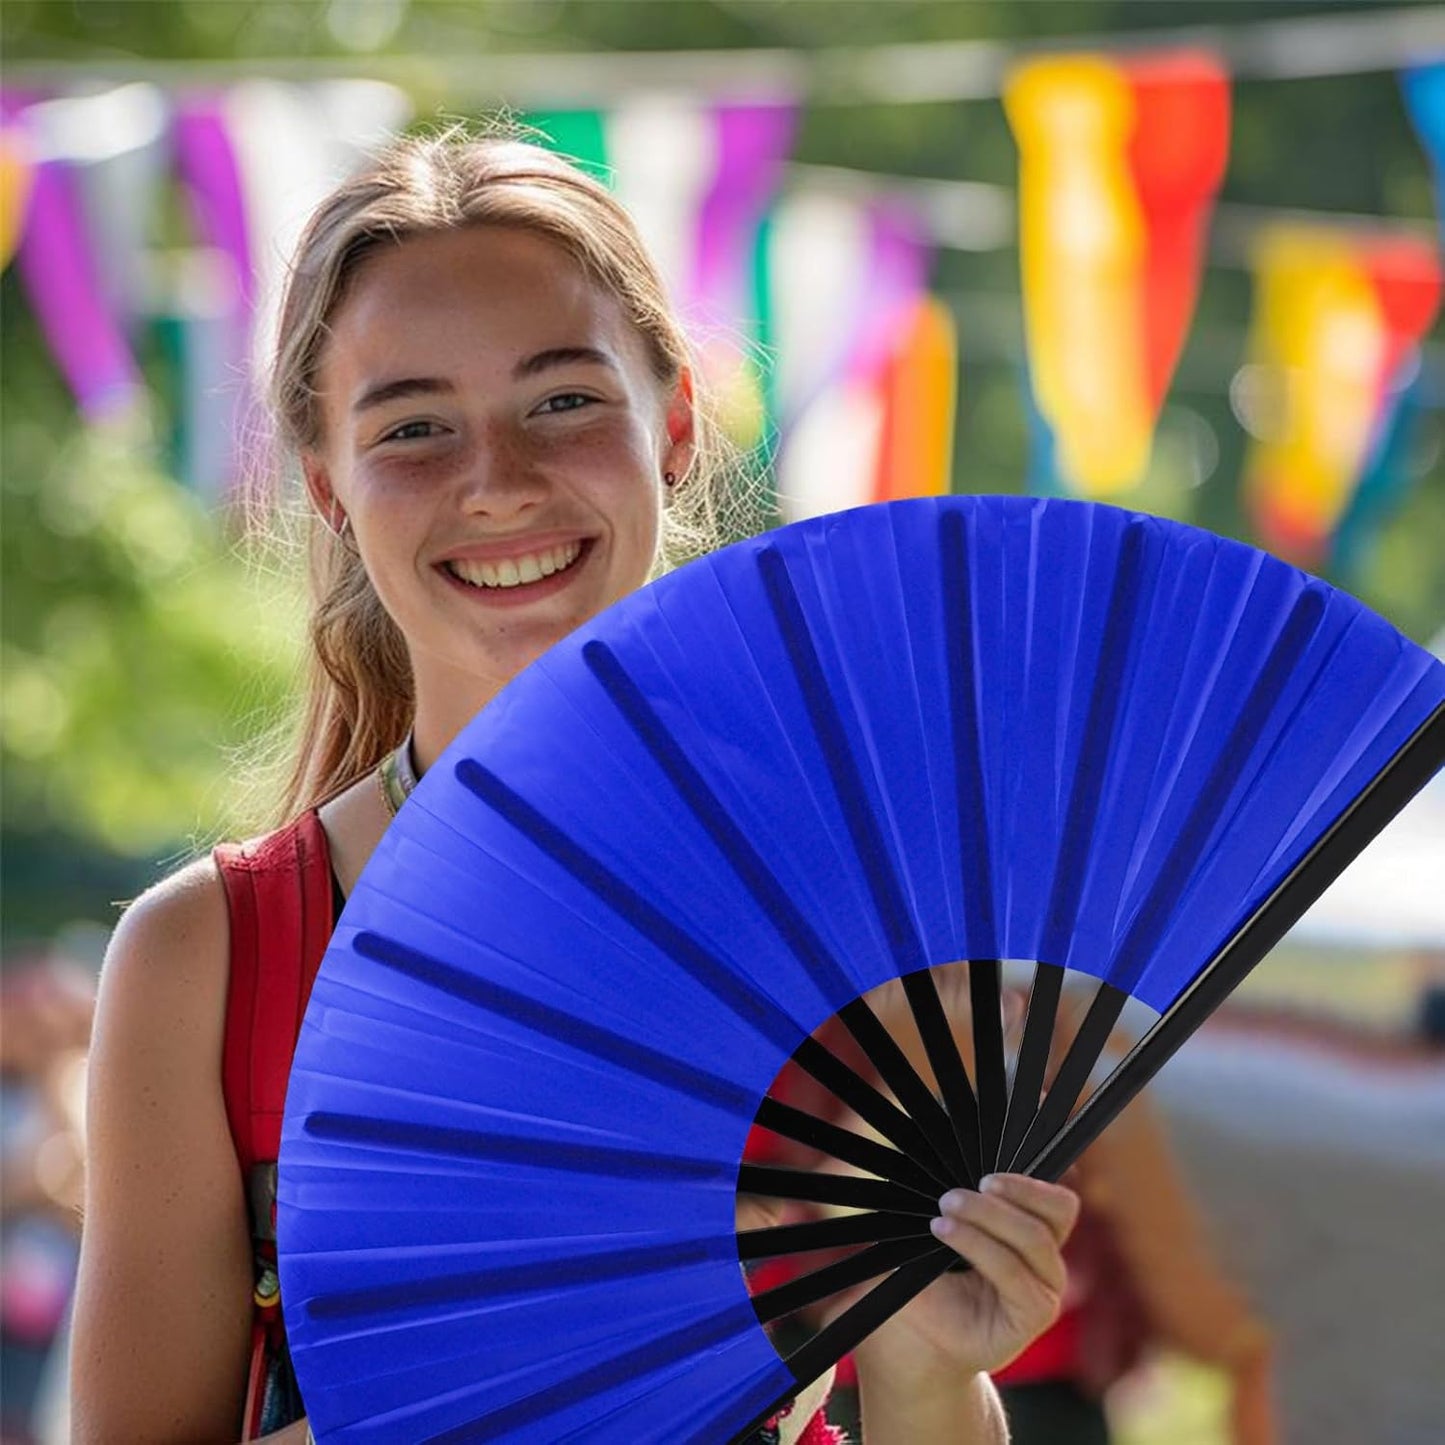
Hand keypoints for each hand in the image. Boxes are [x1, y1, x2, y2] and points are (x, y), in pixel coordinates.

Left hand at [849, 1172, 1079, 1384]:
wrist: (917, 1333)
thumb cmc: (929, 1273)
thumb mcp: (941, 1226)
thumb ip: (956, 1197)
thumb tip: (940, 1154)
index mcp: (1034, 1231)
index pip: (1057, 1200)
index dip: (1033, 1180)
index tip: (987, 1170)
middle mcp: (1046, 1258)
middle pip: (1057, 1210)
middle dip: (1014, 1189)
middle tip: (960, 1189)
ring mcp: (1045, 1287)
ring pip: (1035, 1237)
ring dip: (988, 1215)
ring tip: (945, 1209)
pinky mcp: (1033, 1314)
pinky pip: (1014, 1272)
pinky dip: (979, 1245)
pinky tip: (946, 1232)